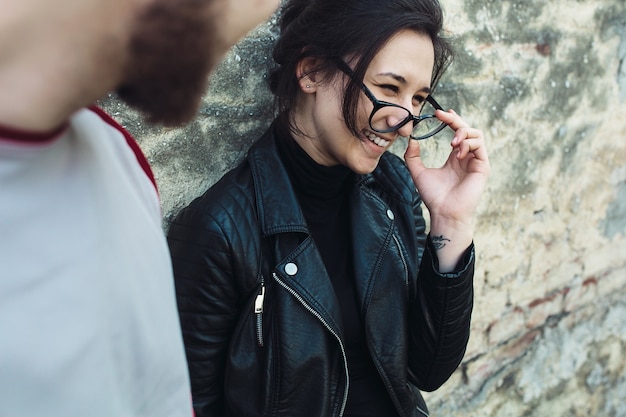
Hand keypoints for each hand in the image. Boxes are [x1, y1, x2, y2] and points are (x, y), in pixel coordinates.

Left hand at [404, 109, 489, 269]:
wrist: (444, 212)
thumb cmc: (434, 196)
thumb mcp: (418, 172)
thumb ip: (412, 157)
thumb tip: (410, 140)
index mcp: (455, 158)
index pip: (457, 132)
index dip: (450, 120)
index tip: (438, 113)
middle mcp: (467, 157)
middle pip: (468, 129)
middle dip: (455, 120)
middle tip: (442, 116)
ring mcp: (476, 161)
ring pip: (477, 134)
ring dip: (463, 132)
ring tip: (451, 143)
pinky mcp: (483, 167)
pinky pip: (480, 146)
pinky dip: (468, 144)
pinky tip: (457, 152)